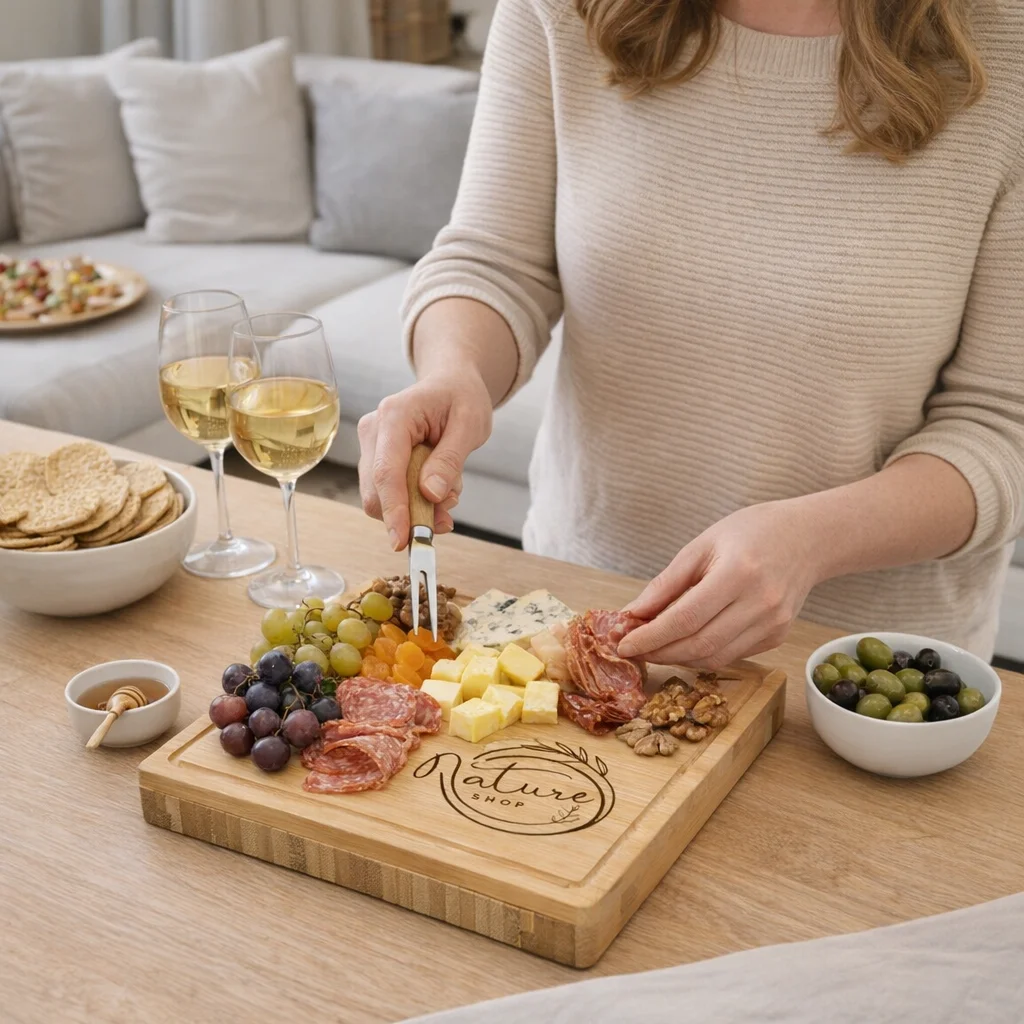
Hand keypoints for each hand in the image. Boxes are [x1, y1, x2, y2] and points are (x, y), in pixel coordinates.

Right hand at [358, 370, 492, 549]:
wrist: (450, 383)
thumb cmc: (461, 397)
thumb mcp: (470, 424)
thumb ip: (450, 461)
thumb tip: (430, 495)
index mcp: (395, 415)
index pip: (387, 472)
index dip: (393, 510)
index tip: (402, 541)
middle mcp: (373, 430)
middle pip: (376, 490)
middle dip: (409, 515)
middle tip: (447, 520)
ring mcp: (371, 445)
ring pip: (381, 496)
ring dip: (416, 508)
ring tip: (450, 492)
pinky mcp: (375, 458)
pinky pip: (389, 492)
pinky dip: (414, 501)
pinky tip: (437, 487)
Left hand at [617, 501, 823, 668]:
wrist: (807, 537)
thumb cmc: (752, 532)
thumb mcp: (702, 545)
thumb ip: (667, 583)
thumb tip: (633, 613)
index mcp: (738, 573)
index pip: (685, 618)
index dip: (651, 636)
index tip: (623, 644)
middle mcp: (760, 603)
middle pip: (699, 644)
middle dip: (660, 652)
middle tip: (634, 649)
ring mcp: (773, 624)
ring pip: (716, 657)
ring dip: (679, 658)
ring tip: (655, 648)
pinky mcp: (778, 636)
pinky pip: (732, 655)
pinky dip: (704, 654)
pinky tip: (686, 643)